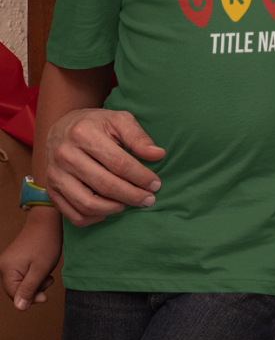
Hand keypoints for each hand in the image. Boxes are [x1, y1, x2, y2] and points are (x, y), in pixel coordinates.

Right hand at [0, 211, 61, 309]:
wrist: (47, 222)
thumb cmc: (46, 243)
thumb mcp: (40, 269)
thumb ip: (29, 289)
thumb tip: (20, 308)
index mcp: (7, 269)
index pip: (15, 296)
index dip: (31, 298)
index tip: (45, 295)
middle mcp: (3, 267)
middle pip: (17, 291)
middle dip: (34, 289)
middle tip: (48, 278)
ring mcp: (8, 263)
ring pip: (22, 284)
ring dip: (36, 282)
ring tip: (46, 271)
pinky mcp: (15, 261)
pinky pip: (23, 276)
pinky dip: (34, 275)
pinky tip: (42, 267)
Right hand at [46, 109, 164, 225]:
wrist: (62, 127)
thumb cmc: (97, 124)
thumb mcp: (119, 120)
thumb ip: (138, 137)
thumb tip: (158, 155)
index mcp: (83, 134)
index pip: (118, 163)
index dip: (141, 177)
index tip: (155, 184)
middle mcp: (65, 155)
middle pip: (105, 185)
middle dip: (132, 196)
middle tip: (149, 199)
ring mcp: (55, 174)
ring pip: (87, 204)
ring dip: (114, 209)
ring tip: (129, 203)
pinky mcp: (51, 190)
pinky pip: (73, 215)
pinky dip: (94, 218)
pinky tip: (109, 210)